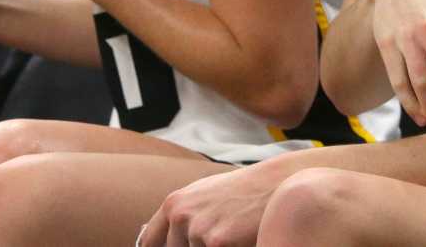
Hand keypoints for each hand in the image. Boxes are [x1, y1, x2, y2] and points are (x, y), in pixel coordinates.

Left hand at [138, 161, 283, 246]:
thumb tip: (152, 239)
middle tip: (217, 237)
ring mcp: (197, 229)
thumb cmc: (241, 192)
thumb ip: (180, 216)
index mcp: (174, 203)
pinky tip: (240, 238)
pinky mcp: (216, 242)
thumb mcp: (203, 196)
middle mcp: (180, 215)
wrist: (276, 183)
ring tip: (232, 234)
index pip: (149, 242)